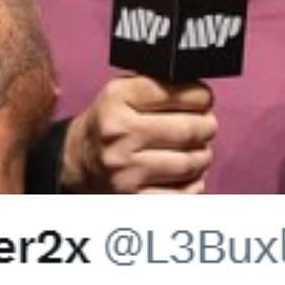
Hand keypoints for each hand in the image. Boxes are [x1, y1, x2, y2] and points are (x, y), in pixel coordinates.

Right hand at [61, 75, 215, 193]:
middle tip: (205, 126)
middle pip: (189, 129)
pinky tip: (186, 173)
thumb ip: (160, 85)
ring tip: (196, 149)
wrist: (78, 161)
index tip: (203, 100)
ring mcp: (126, 171)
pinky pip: (186, 192)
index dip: (201, 96)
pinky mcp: (135, 199)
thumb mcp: (124, 92)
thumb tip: (203, 94)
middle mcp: (119, 134)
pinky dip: (195, 181)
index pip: (177, 92)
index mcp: (117, 99)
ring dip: (203, 155)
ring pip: (192, 162)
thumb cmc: (112, 123)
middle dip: (207, 126)